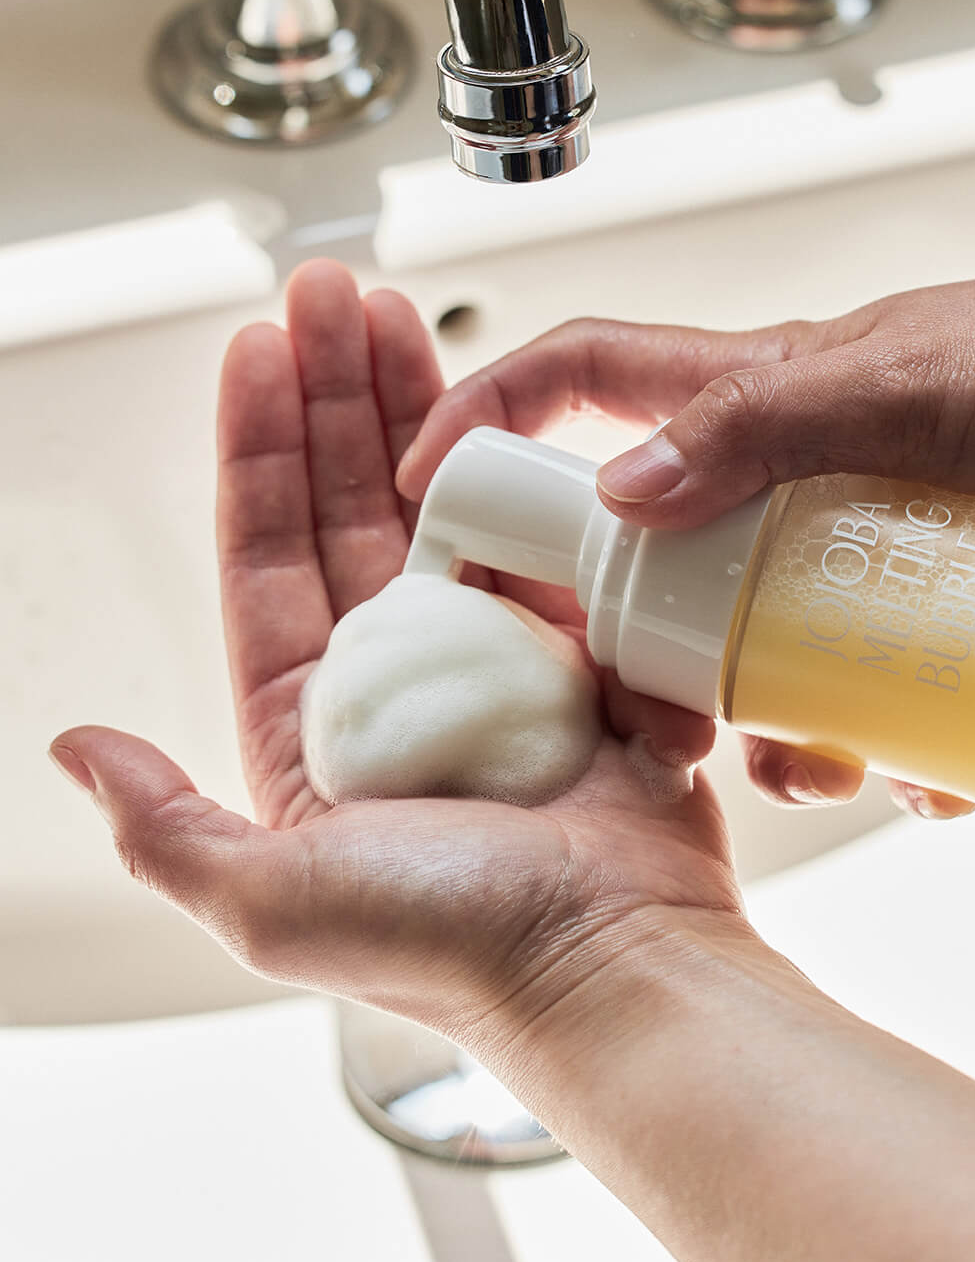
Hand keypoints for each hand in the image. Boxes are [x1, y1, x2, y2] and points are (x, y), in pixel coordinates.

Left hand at [49, 261, 744, 1046]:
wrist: (612, 963)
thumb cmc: (453, 945)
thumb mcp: (268, 897)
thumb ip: (160, 824)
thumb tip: (75, 749)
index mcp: (310, 729)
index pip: (266, 556)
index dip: (254, 450)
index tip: (256, 354)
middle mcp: (390, 688)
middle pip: (346, 507)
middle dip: (334, 398)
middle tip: (329, 299)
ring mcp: (484, 664)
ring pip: (437, 507)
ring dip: (417, 411)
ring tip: (397, 317)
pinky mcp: (571, 658)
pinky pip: (535, 548)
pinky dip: (517, 476)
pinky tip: (498, 407)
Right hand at [399, 251, 974, 819]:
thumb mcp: (903, 385)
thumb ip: (761, 425)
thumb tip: (622, 488)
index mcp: (753, 395)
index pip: (580, 378)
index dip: (486, 416)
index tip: (425, 490)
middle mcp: (783, 476)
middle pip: (646, 560)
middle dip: (623, 638)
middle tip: (636, 709)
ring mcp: (846, 552)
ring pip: (747, 653)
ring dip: (760, 721)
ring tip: (808, 757)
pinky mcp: (916, 618)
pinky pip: (857, 700)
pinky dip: (875, 744)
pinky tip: (917, 761)